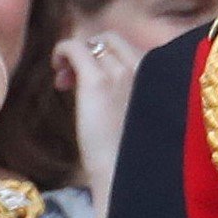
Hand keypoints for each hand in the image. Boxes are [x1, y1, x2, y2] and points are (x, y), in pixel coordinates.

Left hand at [51, 31, 142, 217]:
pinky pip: (74, 47)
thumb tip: (111, 89)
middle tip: (75, 78)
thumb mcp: (143, 120)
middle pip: (113, 40)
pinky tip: (56, 68)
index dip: (109, 58)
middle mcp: (145, 68)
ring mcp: (122, 72)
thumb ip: (134, 98)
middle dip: (92, 51)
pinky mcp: (96, 80)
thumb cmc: (133, 159)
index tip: (95, 81)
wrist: (125, 178)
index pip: (131, 49)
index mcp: (160, 78)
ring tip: (64, 81)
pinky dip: (61, 51)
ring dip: (75, 56)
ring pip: (93, 43)